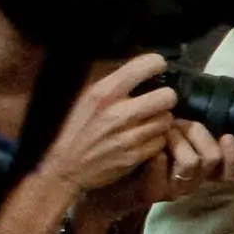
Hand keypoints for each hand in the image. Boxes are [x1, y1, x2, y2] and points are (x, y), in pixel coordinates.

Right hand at [39, 53, 180, 199]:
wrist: (66, 168)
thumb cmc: (76, 129)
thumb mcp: (86, 97)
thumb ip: (112, 81)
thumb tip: (140, 67)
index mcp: (104, 93)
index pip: (145, 66)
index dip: (157, 65)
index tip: (157, 69)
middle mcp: (118, 113)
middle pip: (167, 96)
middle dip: (165, 97)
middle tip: (157, 101)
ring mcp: (129, 136)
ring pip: (167, 119)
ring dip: (161, 119)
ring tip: (148, 121)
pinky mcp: (136, 156)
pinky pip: (161, 140)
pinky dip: (156, 139)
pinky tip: (144, 138)